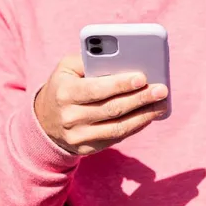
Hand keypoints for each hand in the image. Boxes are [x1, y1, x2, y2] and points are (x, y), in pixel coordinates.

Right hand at [34, 55, 168, 155]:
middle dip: (140, 98)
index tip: (142, 77)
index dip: (121, 84)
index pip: (97, 89)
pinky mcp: (87, 148)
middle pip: (112, 109)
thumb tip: (121, 56)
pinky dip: (136, 126)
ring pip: (118, 127)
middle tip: (162, 89)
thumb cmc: (63, 85)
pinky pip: (116, 138)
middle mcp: (70, 117)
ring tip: (162, 104)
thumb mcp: (66, 67)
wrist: (44, 120)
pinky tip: (149, 115)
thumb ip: (89, 58)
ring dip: (144, 115)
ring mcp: (78, 136)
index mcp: (65, 92)